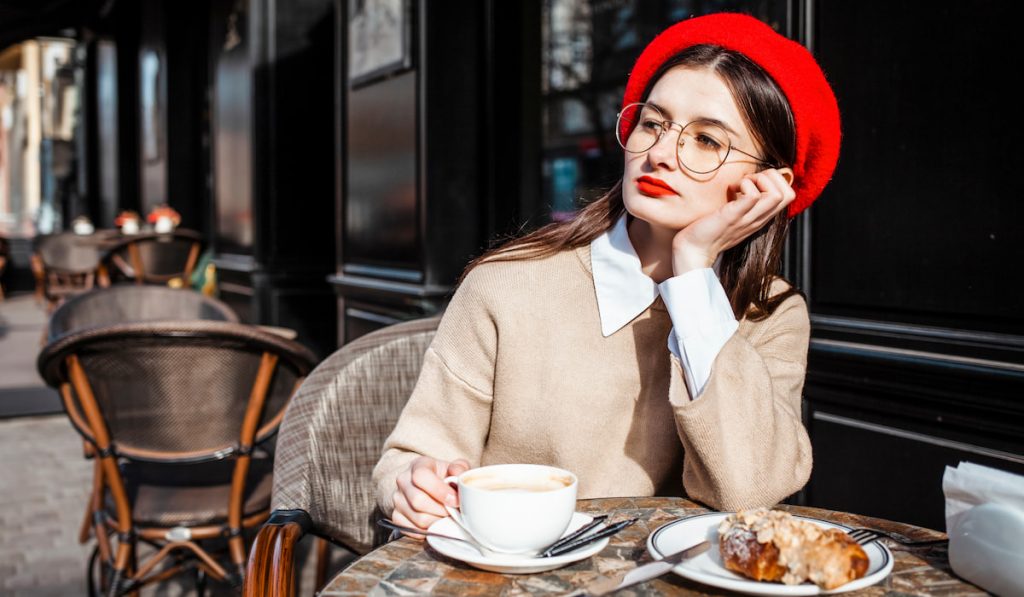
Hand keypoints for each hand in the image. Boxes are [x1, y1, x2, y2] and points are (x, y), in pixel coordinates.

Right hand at [391, 456, 470, 537]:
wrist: (427, 485)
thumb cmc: (442, 476)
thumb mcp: (453, 467)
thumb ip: (460, 469)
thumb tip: (461, 478)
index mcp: (417, 466)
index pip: (420, 476)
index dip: (440, 490)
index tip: (455, 500)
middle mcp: (403, 481)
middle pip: (418, 501)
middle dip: (441, 510)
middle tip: (454, 512)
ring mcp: (398, 500)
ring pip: (418, 519)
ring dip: (438, 522)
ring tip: (447, 517)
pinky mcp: (397, 517)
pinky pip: (414, 530)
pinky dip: (430, 531)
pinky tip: (437, 523)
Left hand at [672, 168, 794, 273]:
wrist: (693, 250)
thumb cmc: (709, 229)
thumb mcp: (733, 214)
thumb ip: (744, 202)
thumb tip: (748, 181)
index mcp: (760, 218)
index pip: (789, 195)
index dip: (775, 180)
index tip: (753, 181)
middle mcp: (758, 219)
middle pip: (789, 193)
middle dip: (771, 176)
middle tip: (748, 180)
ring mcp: (748, 219)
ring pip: (777, 194)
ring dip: (759, 179)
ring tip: (740, 184)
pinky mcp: (733, 217)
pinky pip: (753, 196)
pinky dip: (744, 185)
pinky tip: (730, 189)